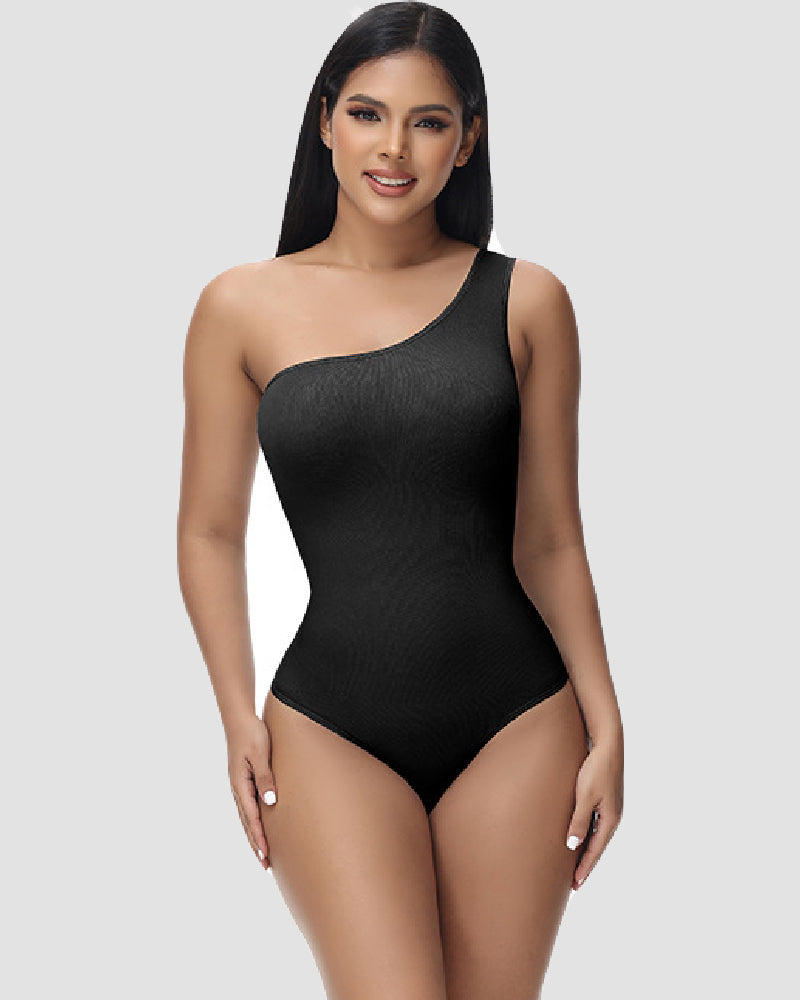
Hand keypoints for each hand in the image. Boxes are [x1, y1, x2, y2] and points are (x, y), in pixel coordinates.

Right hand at [226, 713, 277, 870]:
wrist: (239, 719)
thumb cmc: (252, 734)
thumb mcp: (261, 754)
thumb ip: (265, 778)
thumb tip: (270, 803)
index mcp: (240, 784)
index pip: (251, 817)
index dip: (259, 837)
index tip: (266, 855)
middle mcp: (238, 788)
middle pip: (247, 822)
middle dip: (256, 843)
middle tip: (265, 865)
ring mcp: (239, 785)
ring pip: (246, 816)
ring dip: (254, 835)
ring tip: (263, 853)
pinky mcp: (243, 780)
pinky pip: (248, 806)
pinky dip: (254, 821)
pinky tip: (260, 827)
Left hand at [565, 732, 622, 889]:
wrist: (608, 745)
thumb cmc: (595, 769)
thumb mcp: (584, 796)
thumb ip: (579, 821)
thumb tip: (572, 847)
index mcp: (610, 819)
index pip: (595, 850)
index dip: (584, 867)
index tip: (575, 884)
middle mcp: (613, 817)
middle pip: (597, 846)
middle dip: (586, 863)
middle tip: (573, 882)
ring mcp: (611, 808)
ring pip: (596, 835)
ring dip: (586, 849)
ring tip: (574, 863)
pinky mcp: (606, 799)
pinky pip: (596, 824)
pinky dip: (587, 834)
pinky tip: (579, 837)